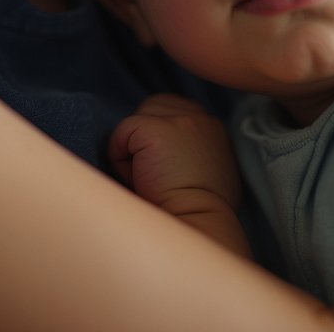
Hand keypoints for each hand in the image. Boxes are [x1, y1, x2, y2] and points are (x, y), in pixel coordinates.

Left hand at [109, 93, 250, 255]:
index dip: (158, 136)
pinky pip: (121, 134)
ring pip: (136, 122)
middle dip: (144, 139)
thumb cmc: (197, 211)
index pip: (171, 110)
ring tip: (149, 178)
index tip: (161, 165)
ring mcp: (179, 120)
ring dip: (133, 150)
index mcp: (212, 127)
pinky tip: (139, 180)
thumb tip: (160, 150)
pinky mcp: (156, 130)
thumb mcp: (205, 171)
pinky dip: (121, 159)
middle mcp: (200, 118)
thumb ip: (190, 150)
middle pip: (151, 109)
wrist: (197, 225)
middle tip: (155, 175)